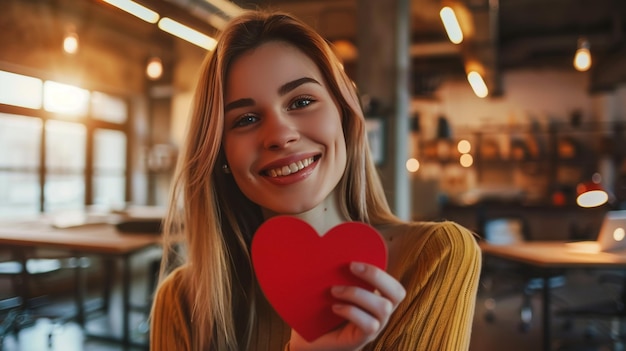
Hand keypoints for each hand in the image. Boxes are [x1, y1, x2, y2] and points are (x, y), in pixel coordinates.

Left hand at [288, 262, 405, 350]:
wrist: (305, 341)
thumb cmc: (316, 312)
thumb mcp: (327, 289)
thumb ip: (334, 272)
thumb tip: (327, 246)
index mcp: (375, 297)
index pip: (392, 283)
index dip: (379, 270)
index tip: (353, 260)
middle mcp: (379, 313)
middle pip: (397, 293)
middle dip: (377, 276)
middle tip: (351, 266)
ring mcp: (373, 328)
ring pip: (384, 308)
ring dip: (358, 293)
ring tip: (334, 290)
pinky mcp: (361, 339)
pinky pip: (370, 325)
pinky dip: (352, 311)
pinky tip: (334, 308)